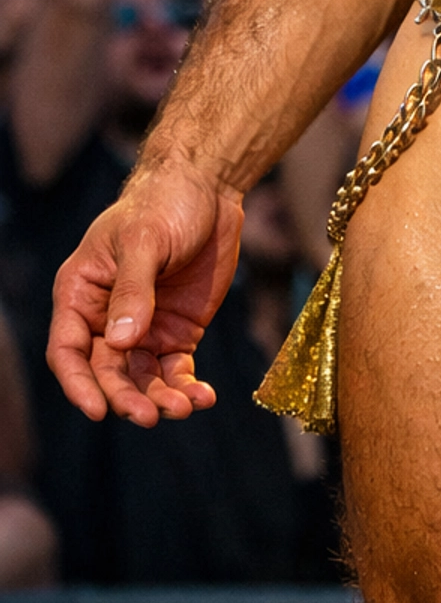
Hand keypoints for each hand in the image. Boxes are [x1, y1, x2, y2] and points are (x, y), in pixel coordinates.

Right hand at [47, 163, 241, 426]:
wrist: (209, 187)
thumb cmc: (164, 203)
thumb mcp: (144, 240)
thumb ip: (133, 290)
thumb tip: (121, 341)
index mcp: (82, 293)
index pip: (68, 351)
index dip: (78, 384)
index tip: (98, 410)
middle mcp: (106, 318)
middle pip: (107, 373)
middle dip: (126, 398)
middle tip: (150, 416)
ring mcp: (143, 328)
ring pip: (141, 379)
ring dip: (159, 399)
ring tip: (184, 408)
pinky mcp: (176, 331)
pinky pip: (175, 370)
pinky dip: (186, 387)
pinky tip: (202, 397)